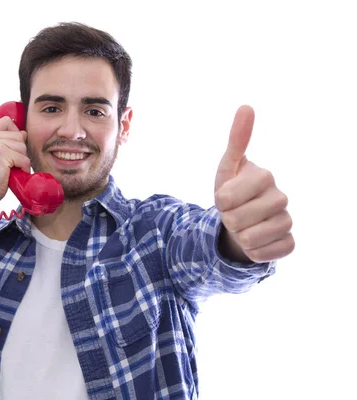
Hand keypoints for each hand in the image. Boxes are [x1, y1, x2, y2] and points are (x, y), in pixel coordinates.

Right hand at [0, 116, 30, 207]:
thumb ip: (4, 140)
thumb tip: (23, 133)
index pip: (6, 122)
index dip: (14, 132)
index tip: (11, 147)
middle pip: (17, 135)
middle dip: (19, 150)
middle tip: (11, 163)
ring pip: (22, 146)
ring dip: (21, 160)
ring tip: (12, 168)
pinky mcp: (1, 155)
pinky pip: (23, 158)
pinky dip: (23, 167)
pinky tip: (15, 173)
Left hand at [214, 105, 294, 262]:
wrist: (242, 220)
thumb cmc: (234, 190)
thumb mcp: (228, 167)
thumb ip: (237, 140)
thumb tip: (246, 106)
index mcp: (265, 176)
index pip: (227, 197)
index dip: (220, 201)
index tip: (225, 197)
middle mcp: (280, 198)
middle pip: (237, 219)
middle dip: (227, 220)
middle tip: (232, 214)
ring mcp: (286, 221)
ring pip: (250, 238)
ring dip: (237, 236)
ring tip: (242, 227)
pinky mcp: (288, 243)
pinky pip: (265, 254)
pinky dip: (252, 252)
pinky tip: (254, 242)